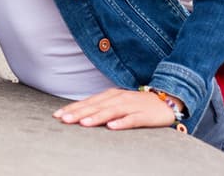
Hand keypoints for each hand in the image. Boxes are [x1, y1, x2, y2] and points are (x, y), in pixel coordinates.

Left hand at [52, 87, 180, 129]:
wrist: (167, 100)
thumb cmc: (137, 104)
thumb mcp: (117, 103)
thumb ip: (101, 107)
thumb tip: (80, 115)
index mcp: (110, 96)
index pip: (87, 102)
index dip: (72, 108)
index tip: (57, 115)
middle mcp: (118, 98)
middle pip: (95, 106)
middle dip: (78, 113)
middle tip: (63, 119)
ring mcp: (131, 106)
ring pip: (110, 112)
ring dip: (96, 117)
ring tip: (83, 123)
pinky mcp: (144, 115)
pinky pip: (131, 119)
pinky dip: (121, 123)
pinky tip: (111, 127)